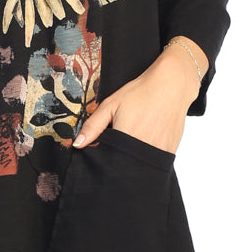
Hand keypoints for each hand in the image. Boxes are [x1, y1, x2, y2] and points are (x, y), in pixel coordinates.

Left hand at [73, 38, 206, 154]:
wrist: (172, 85)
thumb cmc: (141, 92)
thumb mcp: (111, 104)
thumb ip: (93, 126)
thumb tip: (78, 144)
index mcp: (125, 138)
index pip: (108, 162)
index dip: (102, 160)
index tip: (101, 152)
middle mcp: (142, 149)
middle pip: (124, 166)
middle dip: (117, 160)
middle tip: (118, 143)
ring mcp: (158, 152)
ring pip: (139, 165)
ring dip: (132, 158)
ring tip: (133, 138)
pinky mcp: (169, 152)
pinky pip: (153, 161)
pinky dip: (146, 156)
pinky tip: (146, 138)